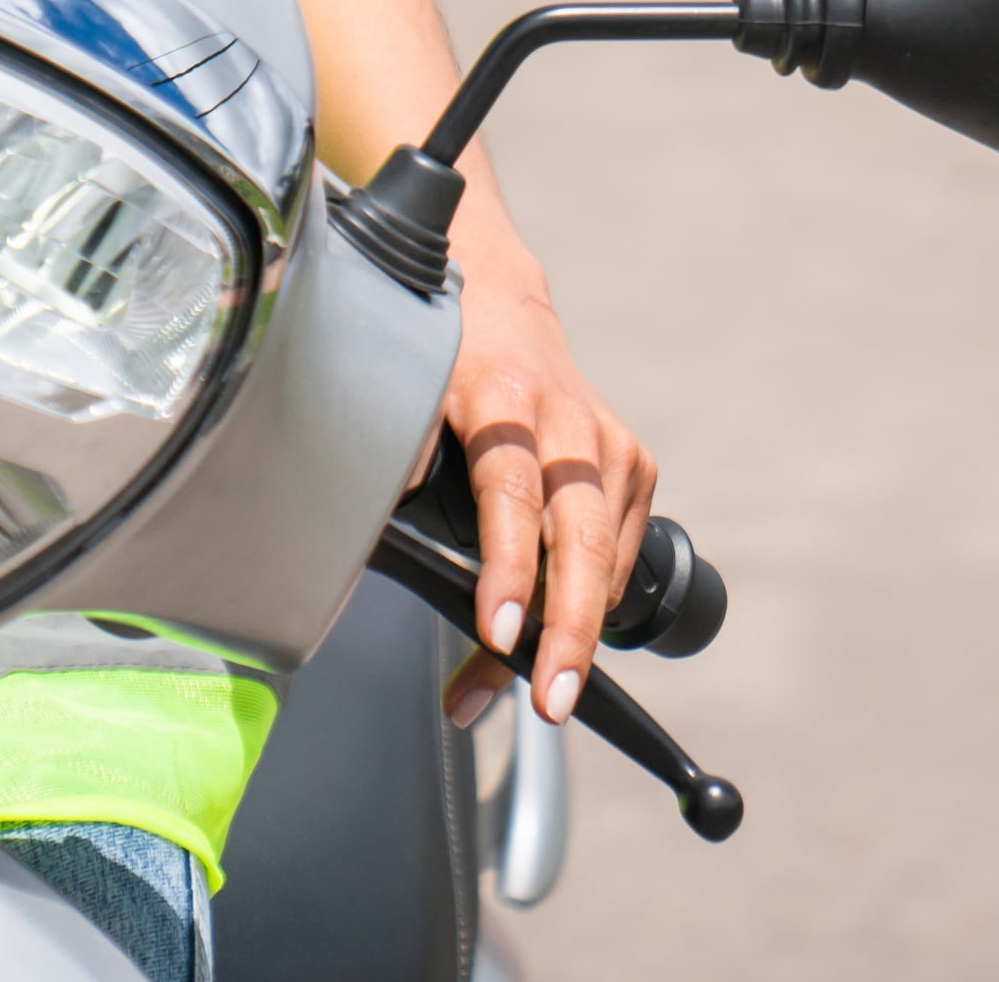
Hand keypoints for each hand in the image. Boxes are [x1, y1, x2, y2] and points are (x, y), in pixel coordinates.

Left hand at [435, 250, 661, 732]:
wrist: (501, 299)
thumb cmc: (441, 362)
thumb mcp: (404, 392)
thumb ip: (394, 455)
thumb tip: (365, 525)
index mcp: (502, 397)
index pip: (509, 490)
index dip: (505, 566)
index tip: (497, 631)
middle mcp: (567, 420)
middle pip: (580, 538)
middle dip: (568, 630)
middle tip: (548, 700)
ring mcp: (608, 444)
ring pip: (605, 558)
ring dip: (572, 635)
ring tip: (537, 694)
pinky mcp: (633, 464)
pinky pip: (618, 554)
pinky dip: (591, 604)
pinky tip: (558, 640)